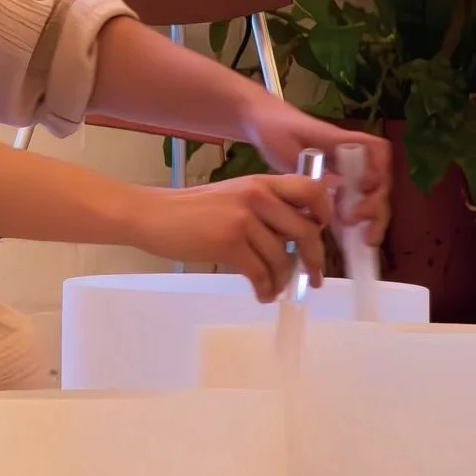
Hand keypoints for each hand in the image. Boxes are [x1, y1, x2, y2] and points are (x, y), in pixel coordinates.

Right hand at [131, 174, 333, 301]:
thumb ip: (263, 206)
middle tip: (314, 278)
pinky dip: (265, 289)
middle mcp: (256, 196)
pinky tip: (261, 294)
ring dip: (282, 281)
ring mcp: (243, 219)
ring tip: (274, 289)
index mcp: (260, 182)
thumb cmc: (188, 210)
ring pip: (282, 259)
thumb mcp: (231, 196)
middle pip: (306, 230)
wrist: (151, 215)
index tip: (319, 233)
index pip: (311, 189)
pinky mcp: (229, 242)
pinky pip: (260, 273)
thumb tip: (297, 234)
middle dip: (314, 260)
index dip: (324, 213)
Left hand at [241, 96, 391, 245]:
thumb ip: (310, 165)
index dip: (378, 171)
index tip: (365, 189)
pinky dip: (355, 222)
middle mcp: (352, 157)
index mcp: (344, 141)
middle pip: (378, 181)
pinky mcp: (336, 186)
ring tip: (365, 242)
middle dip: (375, 206)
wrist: (263, 126)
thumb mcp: (288, 146)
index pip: (377, 151)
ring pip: (369, 196)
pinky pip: (353, 204)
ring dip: (371, 219)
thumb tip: (336, 184)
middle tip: (362, 228)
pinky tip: (352, 242)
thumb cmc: (276, 130)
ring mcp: (346, 172)